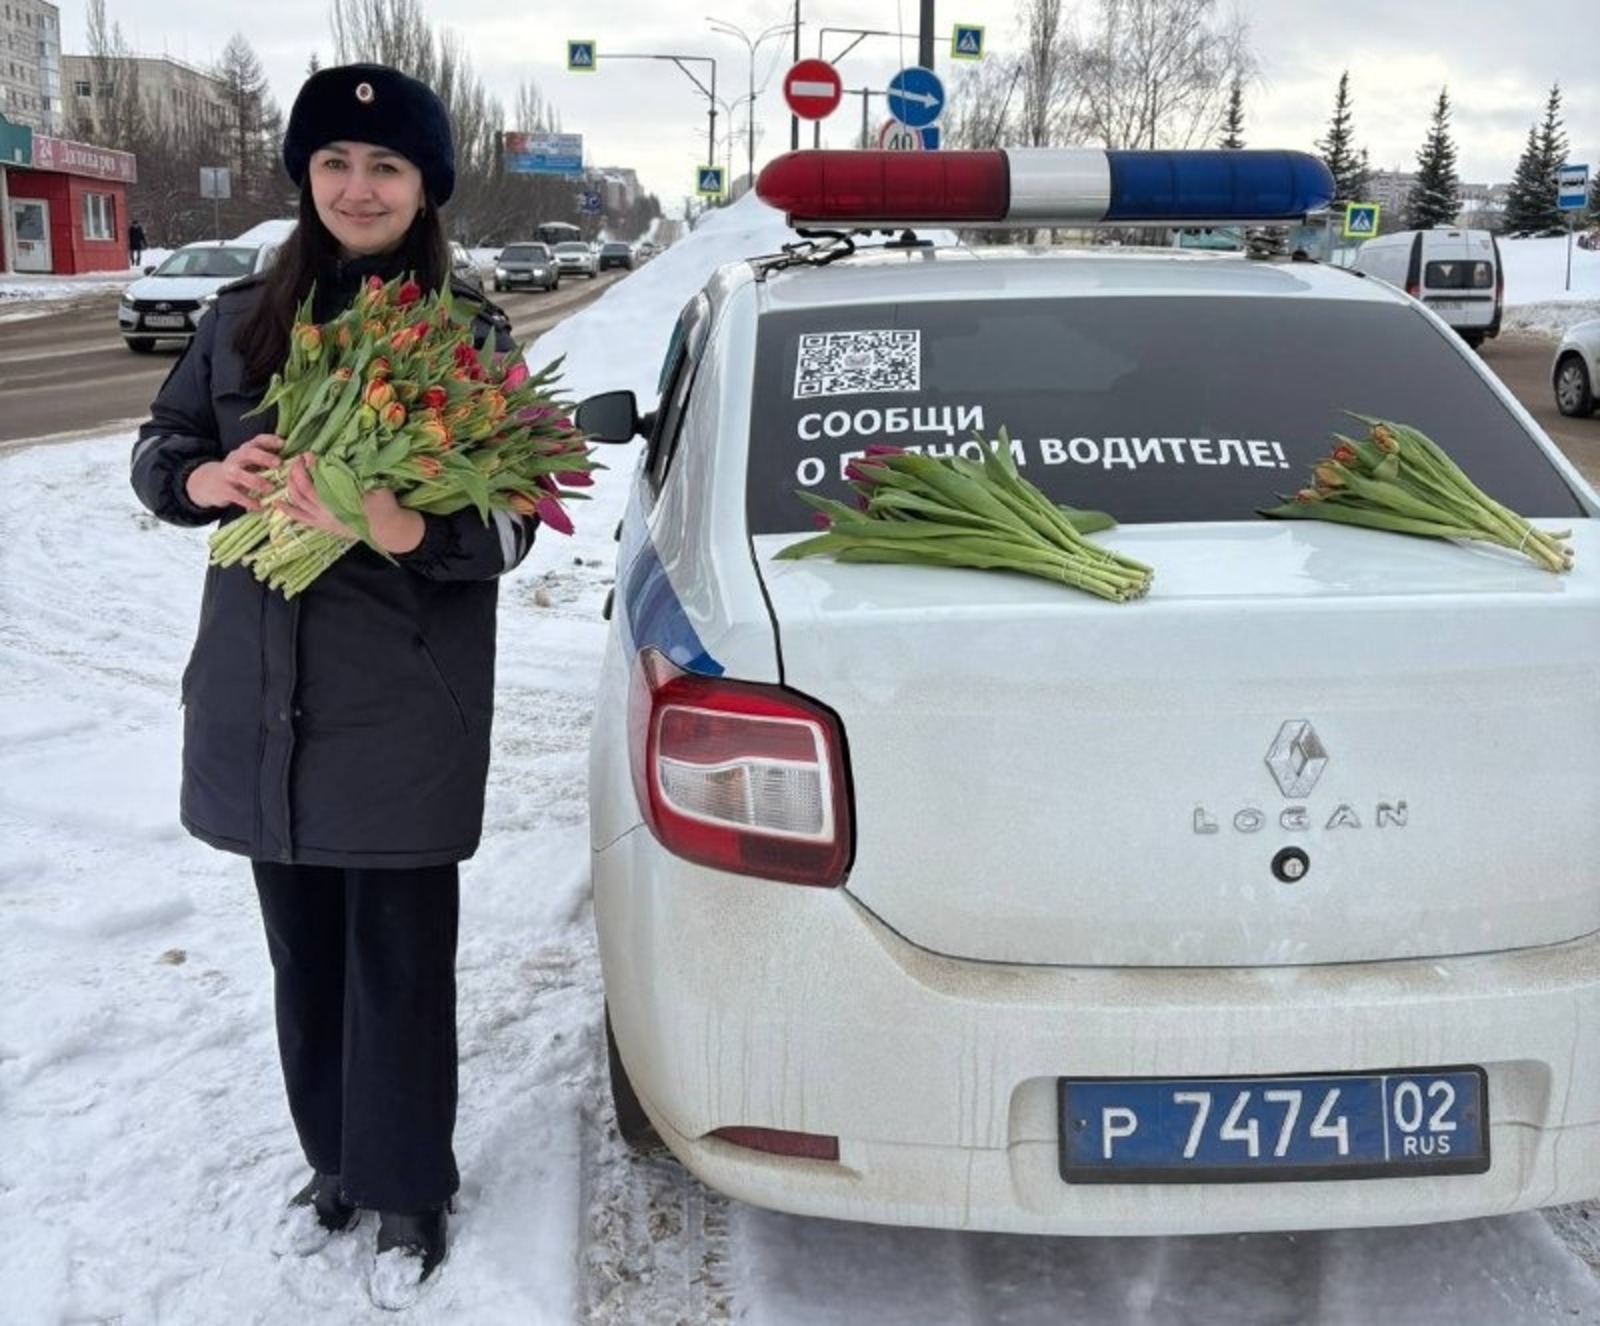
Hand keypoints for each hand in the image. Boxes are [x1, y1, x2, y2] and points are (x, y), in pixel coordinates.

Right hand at [186, 434, 282, 510]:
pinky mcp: (224, 490)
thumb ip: (266, 461)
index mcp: (245, 450)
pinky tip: (260, 506)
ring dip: (257, 481)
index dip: (270, 440)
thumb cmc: (239, 472)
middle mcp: (236, 459)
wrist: (209, 483)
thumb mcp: (249, 463)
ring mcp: (229, 474)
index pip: (257, 440)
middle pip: (248, 453)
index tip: (283, 443)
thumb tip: (295, 461)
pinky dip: (249, 501)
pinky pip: (237, 496)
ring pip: (241, 475)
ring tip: (271, 488)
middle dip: (264, 457)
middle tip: (278, 463)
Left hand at [278, 455, 425, 553]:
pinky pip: (300, 518)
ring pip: (298, 501)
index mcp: (339, 501)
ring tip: (292, 471)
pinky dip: (287, 509)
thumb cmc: (383, 505)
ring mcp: (322, 520)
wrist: (387, 528)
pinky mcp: (322, 526)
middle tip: (300, 459)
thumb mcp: (375, 485)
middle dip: (297, 471)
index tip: (309, 454)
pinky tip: (277, 501)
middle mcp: (326, 511)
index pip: (316, 481)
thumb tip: (339, 458)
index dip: (310, 466)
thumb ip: (358, 474)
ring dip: (291, 484)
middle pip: (302, 489)